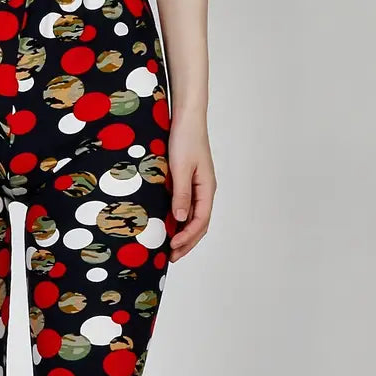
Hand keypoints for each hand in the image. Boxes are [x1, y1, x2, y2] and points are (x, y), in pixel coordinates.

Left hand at [167, 114, 216, 260]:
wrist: (186, 118)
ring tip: (169, 249)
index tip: (172, 246)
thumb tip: (180, 219)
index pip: (201, 220)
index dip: (187, 236)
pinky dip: (179, 222)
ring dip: (184, 235)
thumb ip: (181, 193)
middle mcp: (205, 191)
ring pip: (194, 218)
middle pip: (200, 224)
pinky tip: (168, 227)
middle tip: (170, 257)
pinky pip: (187, 208)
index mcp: (207, 188)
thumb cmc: (185, 139)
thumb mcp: (180, 168)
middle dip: (187, 243)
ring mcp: (198, 188)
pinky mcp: (189, 183)